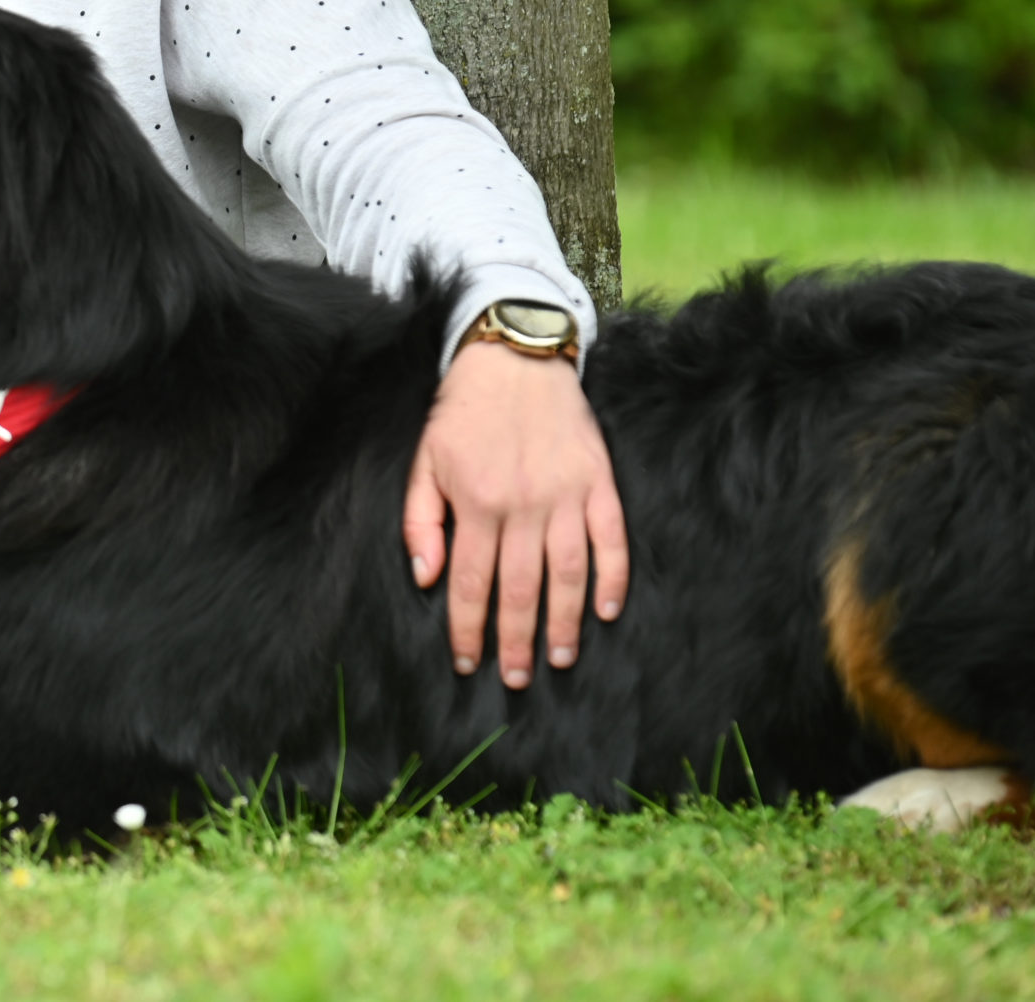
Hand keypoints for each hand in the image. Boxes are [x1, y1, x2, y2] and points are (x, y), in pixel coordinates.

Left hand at [401, 342, 628, 688]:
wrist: (514, 357)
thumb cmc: (463, 413)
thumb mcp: (424, 462)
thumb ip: (420, 522)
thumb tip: (428, 578)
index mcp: (476, 502)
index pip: (472, 584)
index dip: (469, 630)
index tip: (468, 663)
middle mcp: (523, 505)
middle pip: (521, 590)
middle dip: (517, 641)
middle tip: (517, 677)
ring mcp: (566, 495)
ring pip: (568, 574)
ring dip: (565, 623)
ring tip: (560, 657)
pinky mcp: (599, 481)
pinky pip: (611, 540)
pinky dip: (613, 578)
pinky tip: (607, 611)